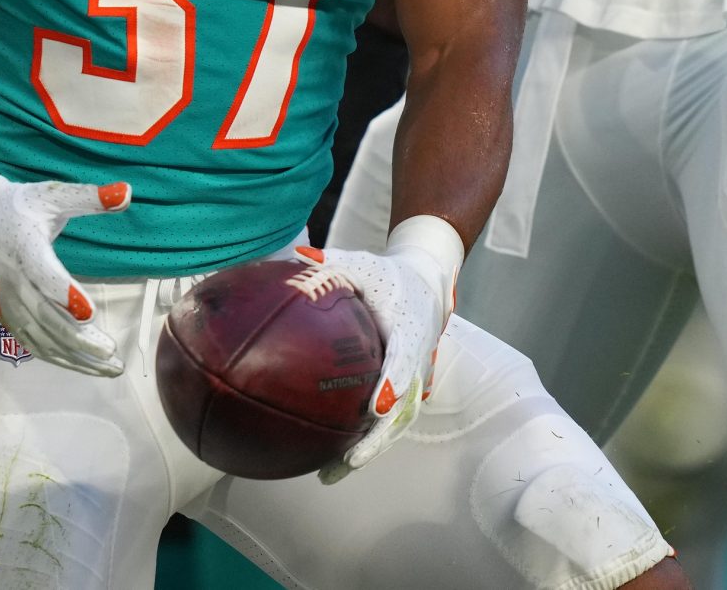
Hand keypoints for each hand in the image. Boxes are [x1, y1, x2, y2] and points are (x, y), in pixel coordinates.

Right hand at [0, 153, 129, 377]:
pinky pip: (33, 343)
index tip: (88, 312)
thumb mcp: (52, 196)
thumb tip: (127, 192)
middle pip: (45, 317)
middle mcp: (12, 280)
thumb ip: (89, 197)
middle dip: (78, 339)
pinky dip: (60, 357)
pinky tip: (86, 365)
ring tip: (110, 367)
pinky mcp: (6, 316)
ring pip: (41, 338)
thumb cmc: (20, 207)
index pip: (42, 275)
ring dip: (75, 356)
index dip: (63, 294)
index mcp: (24, 248)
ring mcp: (7, 302)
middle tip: (110, 352)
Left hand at [316, 214, 462, 481]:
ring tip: (331, 473)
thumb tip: (299, 254)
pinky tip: (331, 459)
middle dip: (377, 438)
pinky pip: (387, 422)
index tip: (376, 406)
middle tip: (348, 461)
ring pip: (395, 424)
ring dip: (368, 450)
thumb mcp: (364, 264)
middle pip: (401, 408)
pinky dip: (365, 441)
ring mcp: (414, 381)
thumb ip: (334, 263)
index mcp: (410, 329)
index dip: (393, 384)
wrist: (427, 286)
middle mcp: (417, 361)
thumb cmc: (389, 276)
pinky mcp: (405, 392)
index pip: (405, 360)